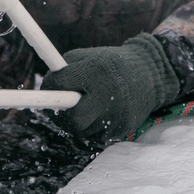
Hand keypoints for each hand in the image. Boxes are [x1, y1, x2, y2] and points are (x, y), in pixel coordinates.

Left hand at [41, 33, 180, 140]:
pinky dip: (92, 128)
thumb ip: (64, 70)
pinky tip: (99, 114)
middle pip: (73, 120)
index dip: (49, 87)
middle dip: (64, 116)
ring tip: (85, 106)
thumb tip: (44, 88)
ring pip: (83, 131)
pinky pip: (96, 136)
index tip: (48, 87)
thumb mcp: (87, 56)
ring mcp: (117, 114)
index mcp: (95, 71)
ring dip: (78, 122)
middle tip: (63, 108)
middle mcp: (107, 94)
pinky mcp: (123, 128)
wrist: (149, 73)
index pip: (60, 84)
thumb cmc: (110, 63)